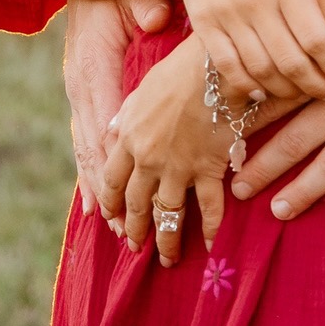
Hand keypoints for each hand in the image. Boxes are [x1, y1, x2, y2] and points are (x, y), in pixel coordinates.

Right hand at [63, 0, 172, 214]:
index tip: (126, 197)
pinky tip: (94, 201)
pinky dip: (91, 170)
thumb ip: (144, 5)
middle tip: (124, 230)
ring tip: (112, 226)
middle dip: (107, 191)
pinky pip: (85, 139)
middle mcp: (81, 87)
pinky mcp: (83, 93)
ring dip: (98, 188)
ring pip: (86, 149)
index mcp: (93, 68)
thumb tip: (156, 16)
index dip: (115, 165)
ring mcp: (78, 92)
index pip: (104, 124)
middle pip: (92, 148)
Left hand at [99, 37, 292, 262]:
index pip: (112, 178)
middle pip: (136, 203)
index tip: (111, 216)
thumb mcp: (143, 88)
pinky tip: (211, 246)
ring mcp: (177, 168)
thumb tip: (112, 127)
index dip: (110, 201)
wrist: (214, 66)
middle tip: (134, 246)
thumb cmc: (180, 68)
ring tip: (167, 260)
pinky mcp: (207, 170)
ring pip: (166, 215)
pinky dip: (210, 230)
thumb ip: (127, 114)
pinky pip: (208, 209)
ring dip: (166, 241)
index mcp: (129, 136)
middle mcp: (147, 158)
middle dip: (133, 228)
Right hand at [169, 0, 324, 105]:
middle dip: (316, 85)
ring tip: (304, 94)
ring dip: (286, 90)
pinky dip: (247, 85)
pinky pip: (228, 67)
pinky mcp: (205, 26)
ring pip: (261, 69)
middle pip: (291, 60)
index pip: (316, 36)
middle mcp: (256, 2)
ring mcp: (228, 16)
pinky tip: (264, 92)